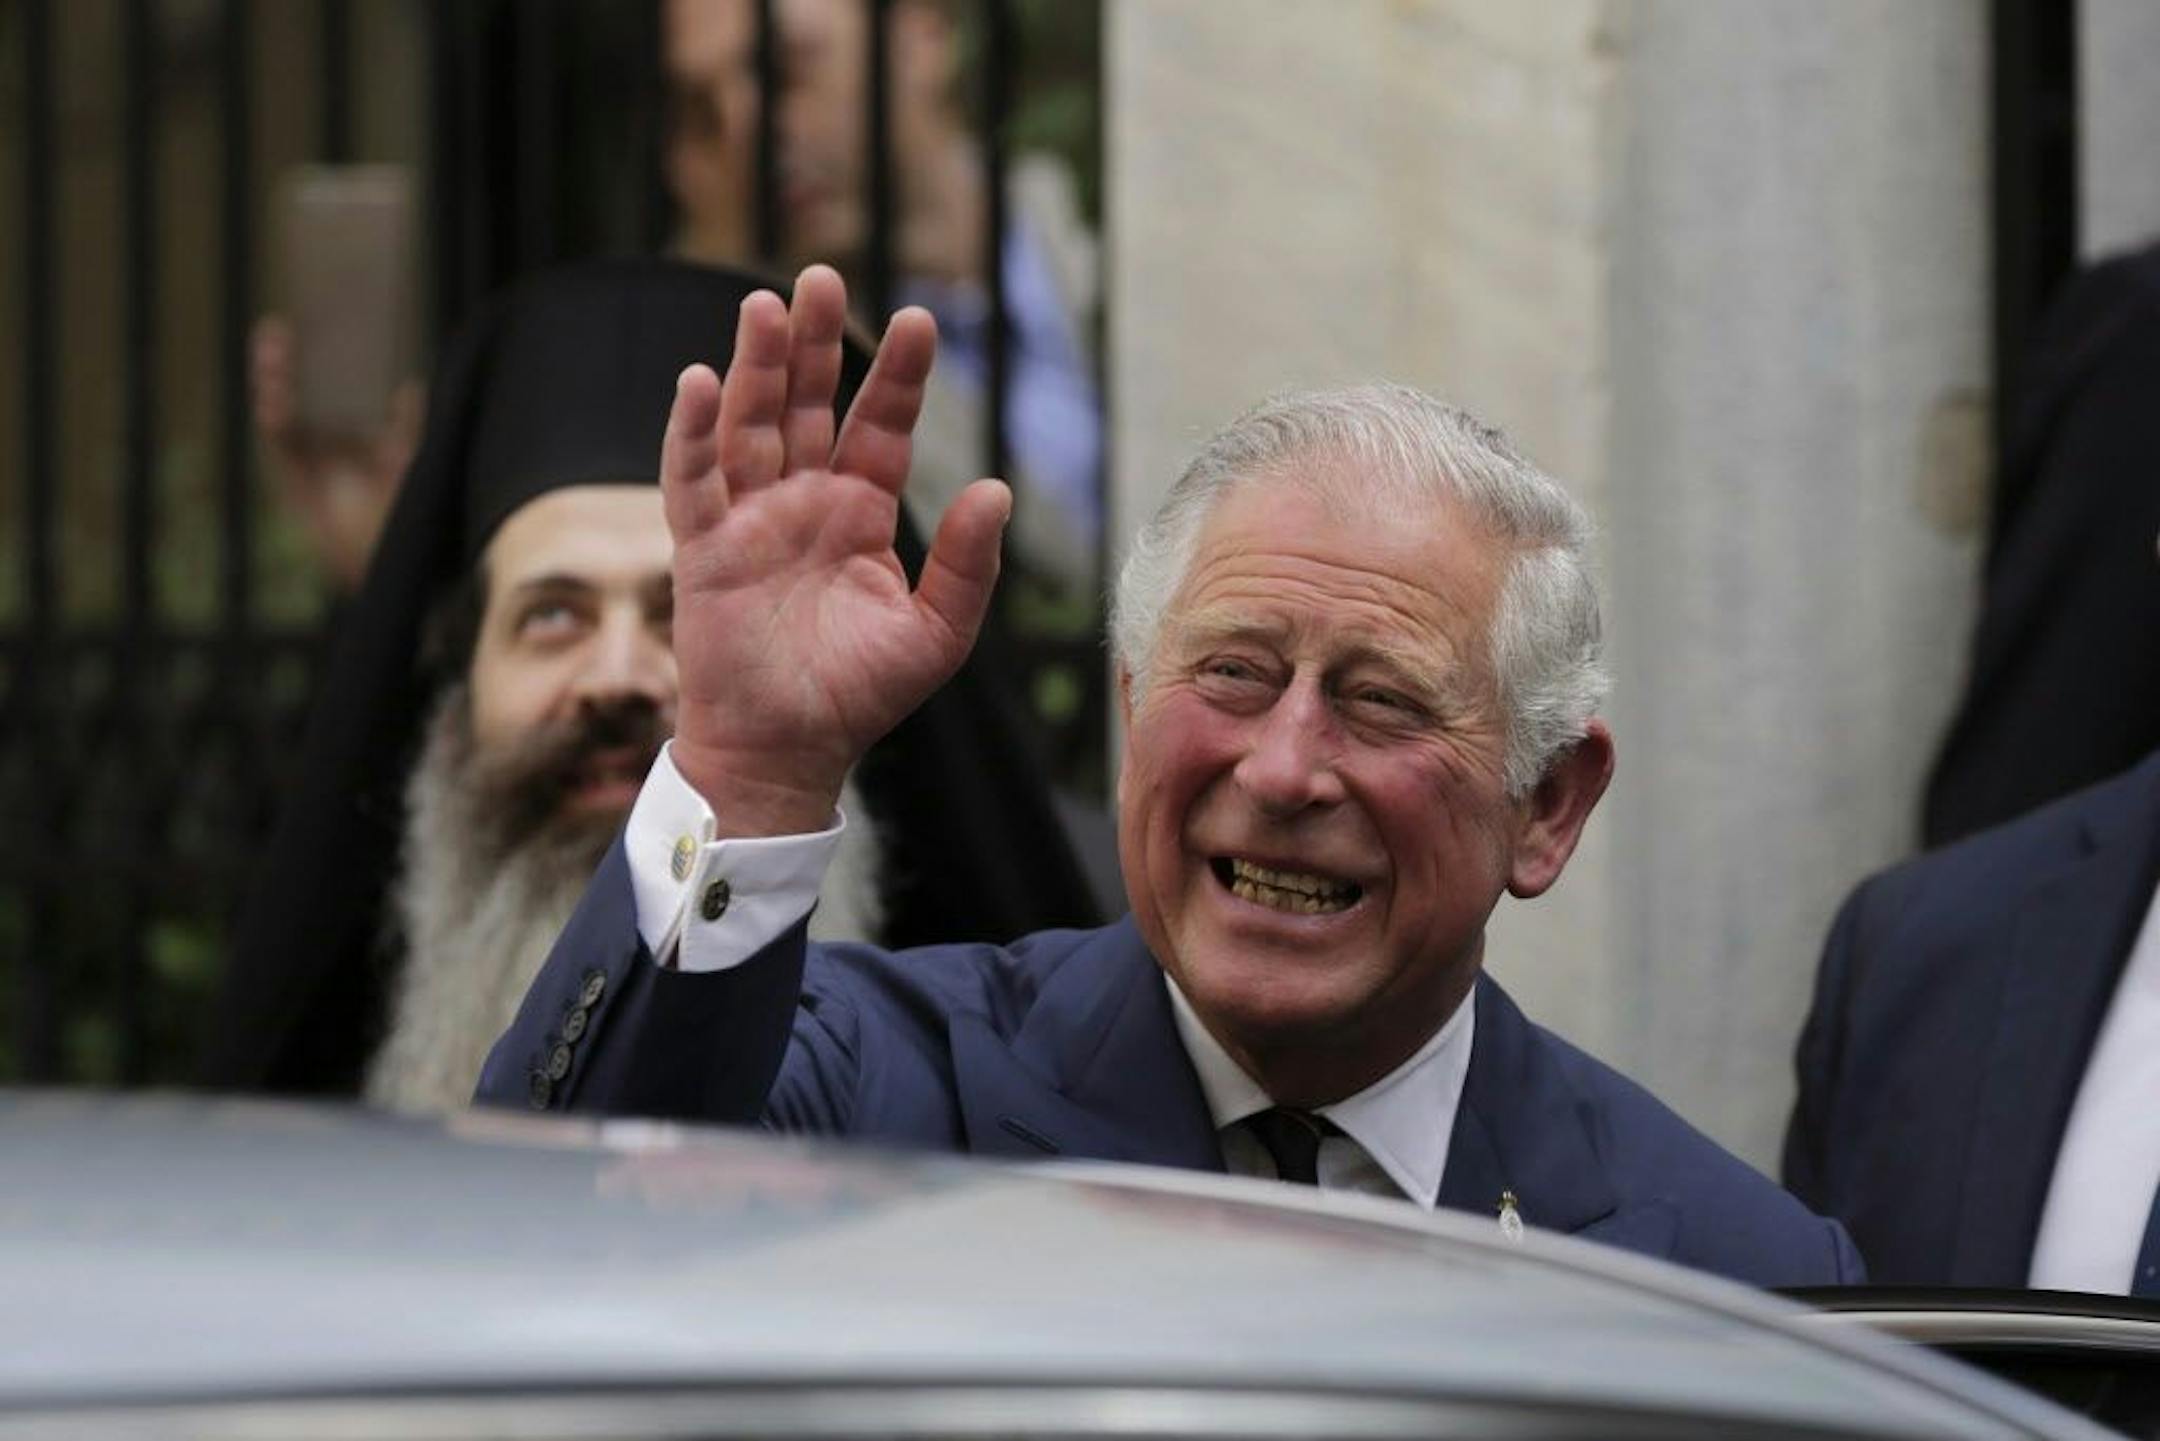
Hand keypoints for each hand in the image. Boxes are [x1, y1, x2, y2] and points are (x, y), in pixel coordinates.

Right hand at [251, 314, 422, 591]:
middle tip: (276, 331)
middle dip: (281, 364)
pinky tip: (274, 401)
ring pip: (281, 414)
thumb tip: (408, 386)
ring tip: (273, 352)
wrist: (395, 566)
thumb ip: (404, 426)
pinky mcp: (297, 485)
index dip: (312, 361)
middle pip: (295, 395)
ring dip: (273, 383)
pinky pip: (281, 448)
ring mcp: (306, 464)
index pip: (323, 389)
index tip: (309, 327)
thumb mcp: (407, 464)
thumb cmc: (402, 516)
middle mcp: (322, 446)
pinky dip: (276, 422)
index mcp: (347, 437)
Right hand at [663, 265, 1010, 835]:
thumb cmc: (858, 697)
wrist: (786, 752)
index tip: (920, 319)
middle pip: (809, 405)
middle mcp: (803, 502)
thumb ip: (967, 565)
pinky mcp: (702, 549)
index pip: (880, 426)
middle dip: (816, 342)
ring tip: (766, 304)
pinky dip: (693, 432)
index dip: (898, 376)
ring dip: (758, 366)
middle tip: (823, 275)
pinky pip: (693, 480)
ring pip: (752, 425)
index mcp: (859, 513)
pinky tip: (701, 381)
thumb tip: (995, 490)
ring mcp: (749, 520)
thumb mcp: (935, 634)